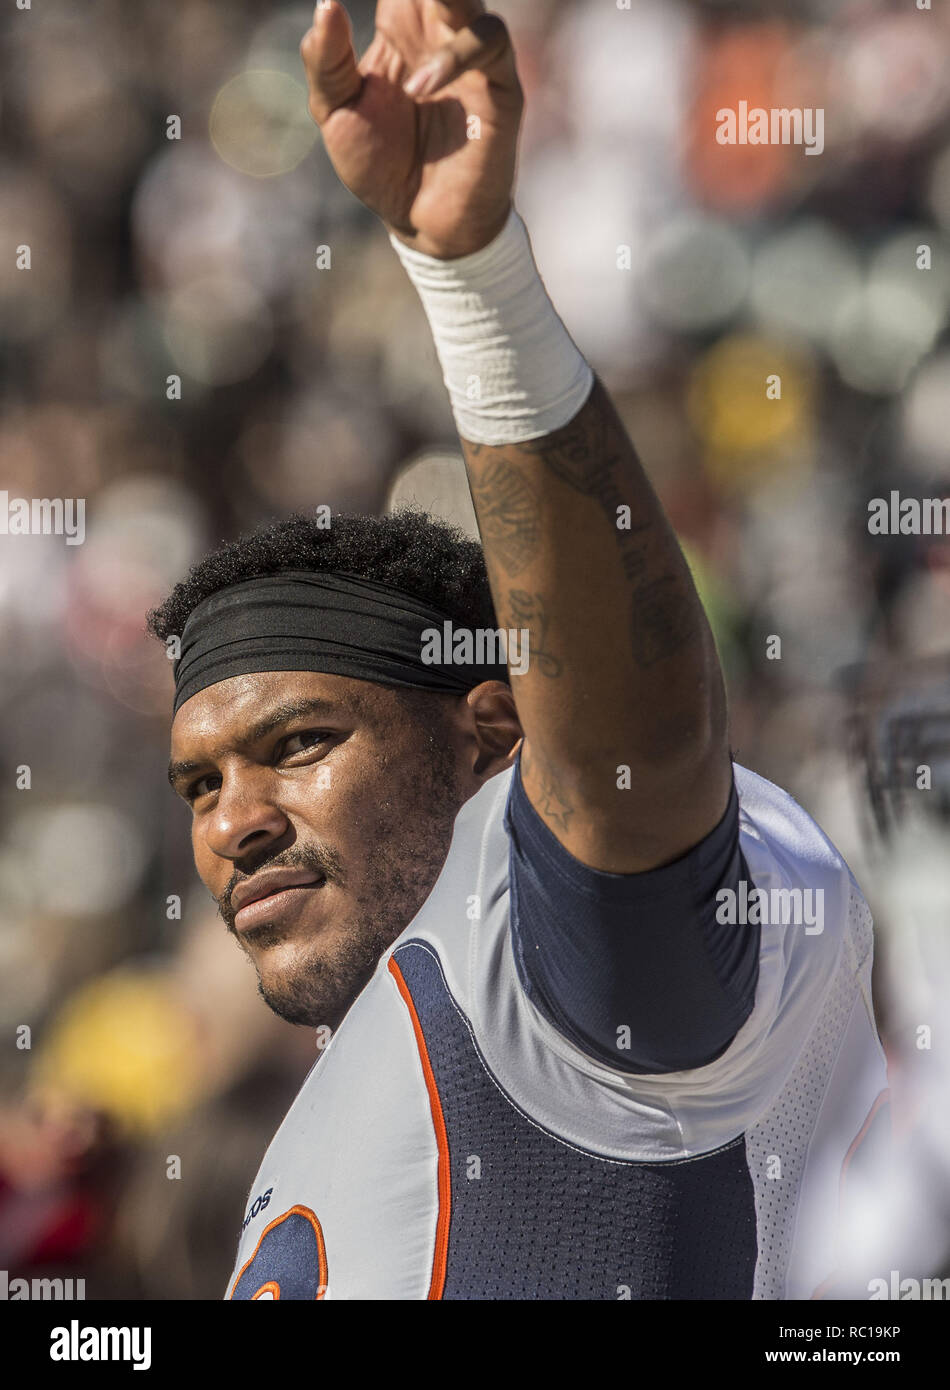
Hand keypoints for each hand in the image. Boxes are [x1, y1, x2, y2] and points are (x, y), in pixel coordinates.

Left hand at [300, 1, 522, 257]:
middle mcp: (439, 30)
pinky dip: (456, 56)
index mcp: (399, 24)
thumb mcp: (336, 113)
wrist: (419, 223)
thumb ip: (325, 60)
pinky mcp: (498, 89)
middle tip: (394, 2)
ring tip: (405, 46)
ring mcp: (471, 56)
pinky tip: (420, 87)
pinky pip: (491, 44)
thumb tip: (326, 1)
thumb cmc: (380, 164)